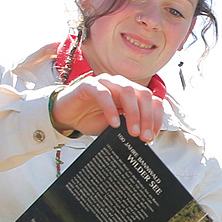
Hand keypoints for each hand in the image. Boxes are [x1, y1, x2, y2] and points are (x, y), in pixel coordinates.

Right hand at [50, 74, 166, 141]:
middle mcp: (119, 85)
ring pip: (127, 90)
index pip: (152, 100)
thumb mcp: (115, 127)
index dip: (155, 117)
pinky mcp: (88, 85)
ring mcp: (105, 83)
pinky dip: (111, 109)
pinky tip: (113, 123)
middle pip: (143, 94)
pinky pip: (103, 93)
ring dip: (134, 112)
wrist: (66, 116)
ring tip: (132, 131)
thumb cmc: (90, 119)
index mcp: (130, 93)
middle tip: (144, 136)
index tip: (152, 135)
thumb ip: (128, 127)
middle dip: (148, 116)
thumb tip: (145, 138)